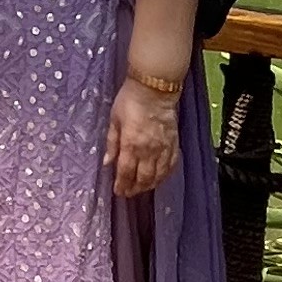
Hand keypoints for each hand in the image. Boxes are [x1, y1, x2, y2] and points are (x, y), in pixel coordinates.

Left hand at [106, 76, 182, 198]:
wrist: (155, 88)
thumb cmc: (130, 100)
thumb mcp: (114, 120)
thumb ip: (112, 143)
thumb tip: (107, 162)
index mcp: (131, 144)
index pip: (125, 172)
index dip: (122, 185)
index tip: (118, 192)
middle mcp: (148, 150)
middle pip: (143, 178)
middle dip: (135, 189)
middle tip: (129, 193)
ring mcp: (163, 148)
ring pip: (158, 175)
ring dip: (150, 185)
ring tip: (142, 188)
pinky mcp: (174, 143)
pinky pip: (171, 164)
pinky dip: (165, 174)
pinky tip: (160, 177)